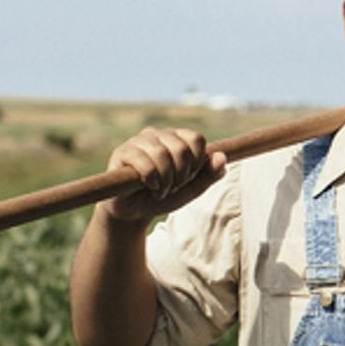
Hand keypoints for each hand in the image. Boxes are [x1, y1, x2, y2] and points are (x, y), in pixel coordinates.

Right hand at [101, 127, 226, 224]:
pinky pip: (144, 164)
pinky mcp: (122, 152)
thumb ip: (210, 175)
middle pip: (181, 149)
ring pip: (162, 155)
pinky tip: (148, 187)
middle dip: (181, 176)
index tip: (189, 178)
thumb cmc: (165, 196)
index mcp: (176, 137)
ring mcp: (138, 141)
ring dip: (166, 181)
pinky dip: (151, 181)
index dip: (197, 163)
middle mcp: (157, 134)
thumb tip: (222, 156)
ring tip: (161, 190)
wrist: (135, 211)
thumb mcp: (192, 189)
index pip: (196, 139)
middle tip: (173, 187)